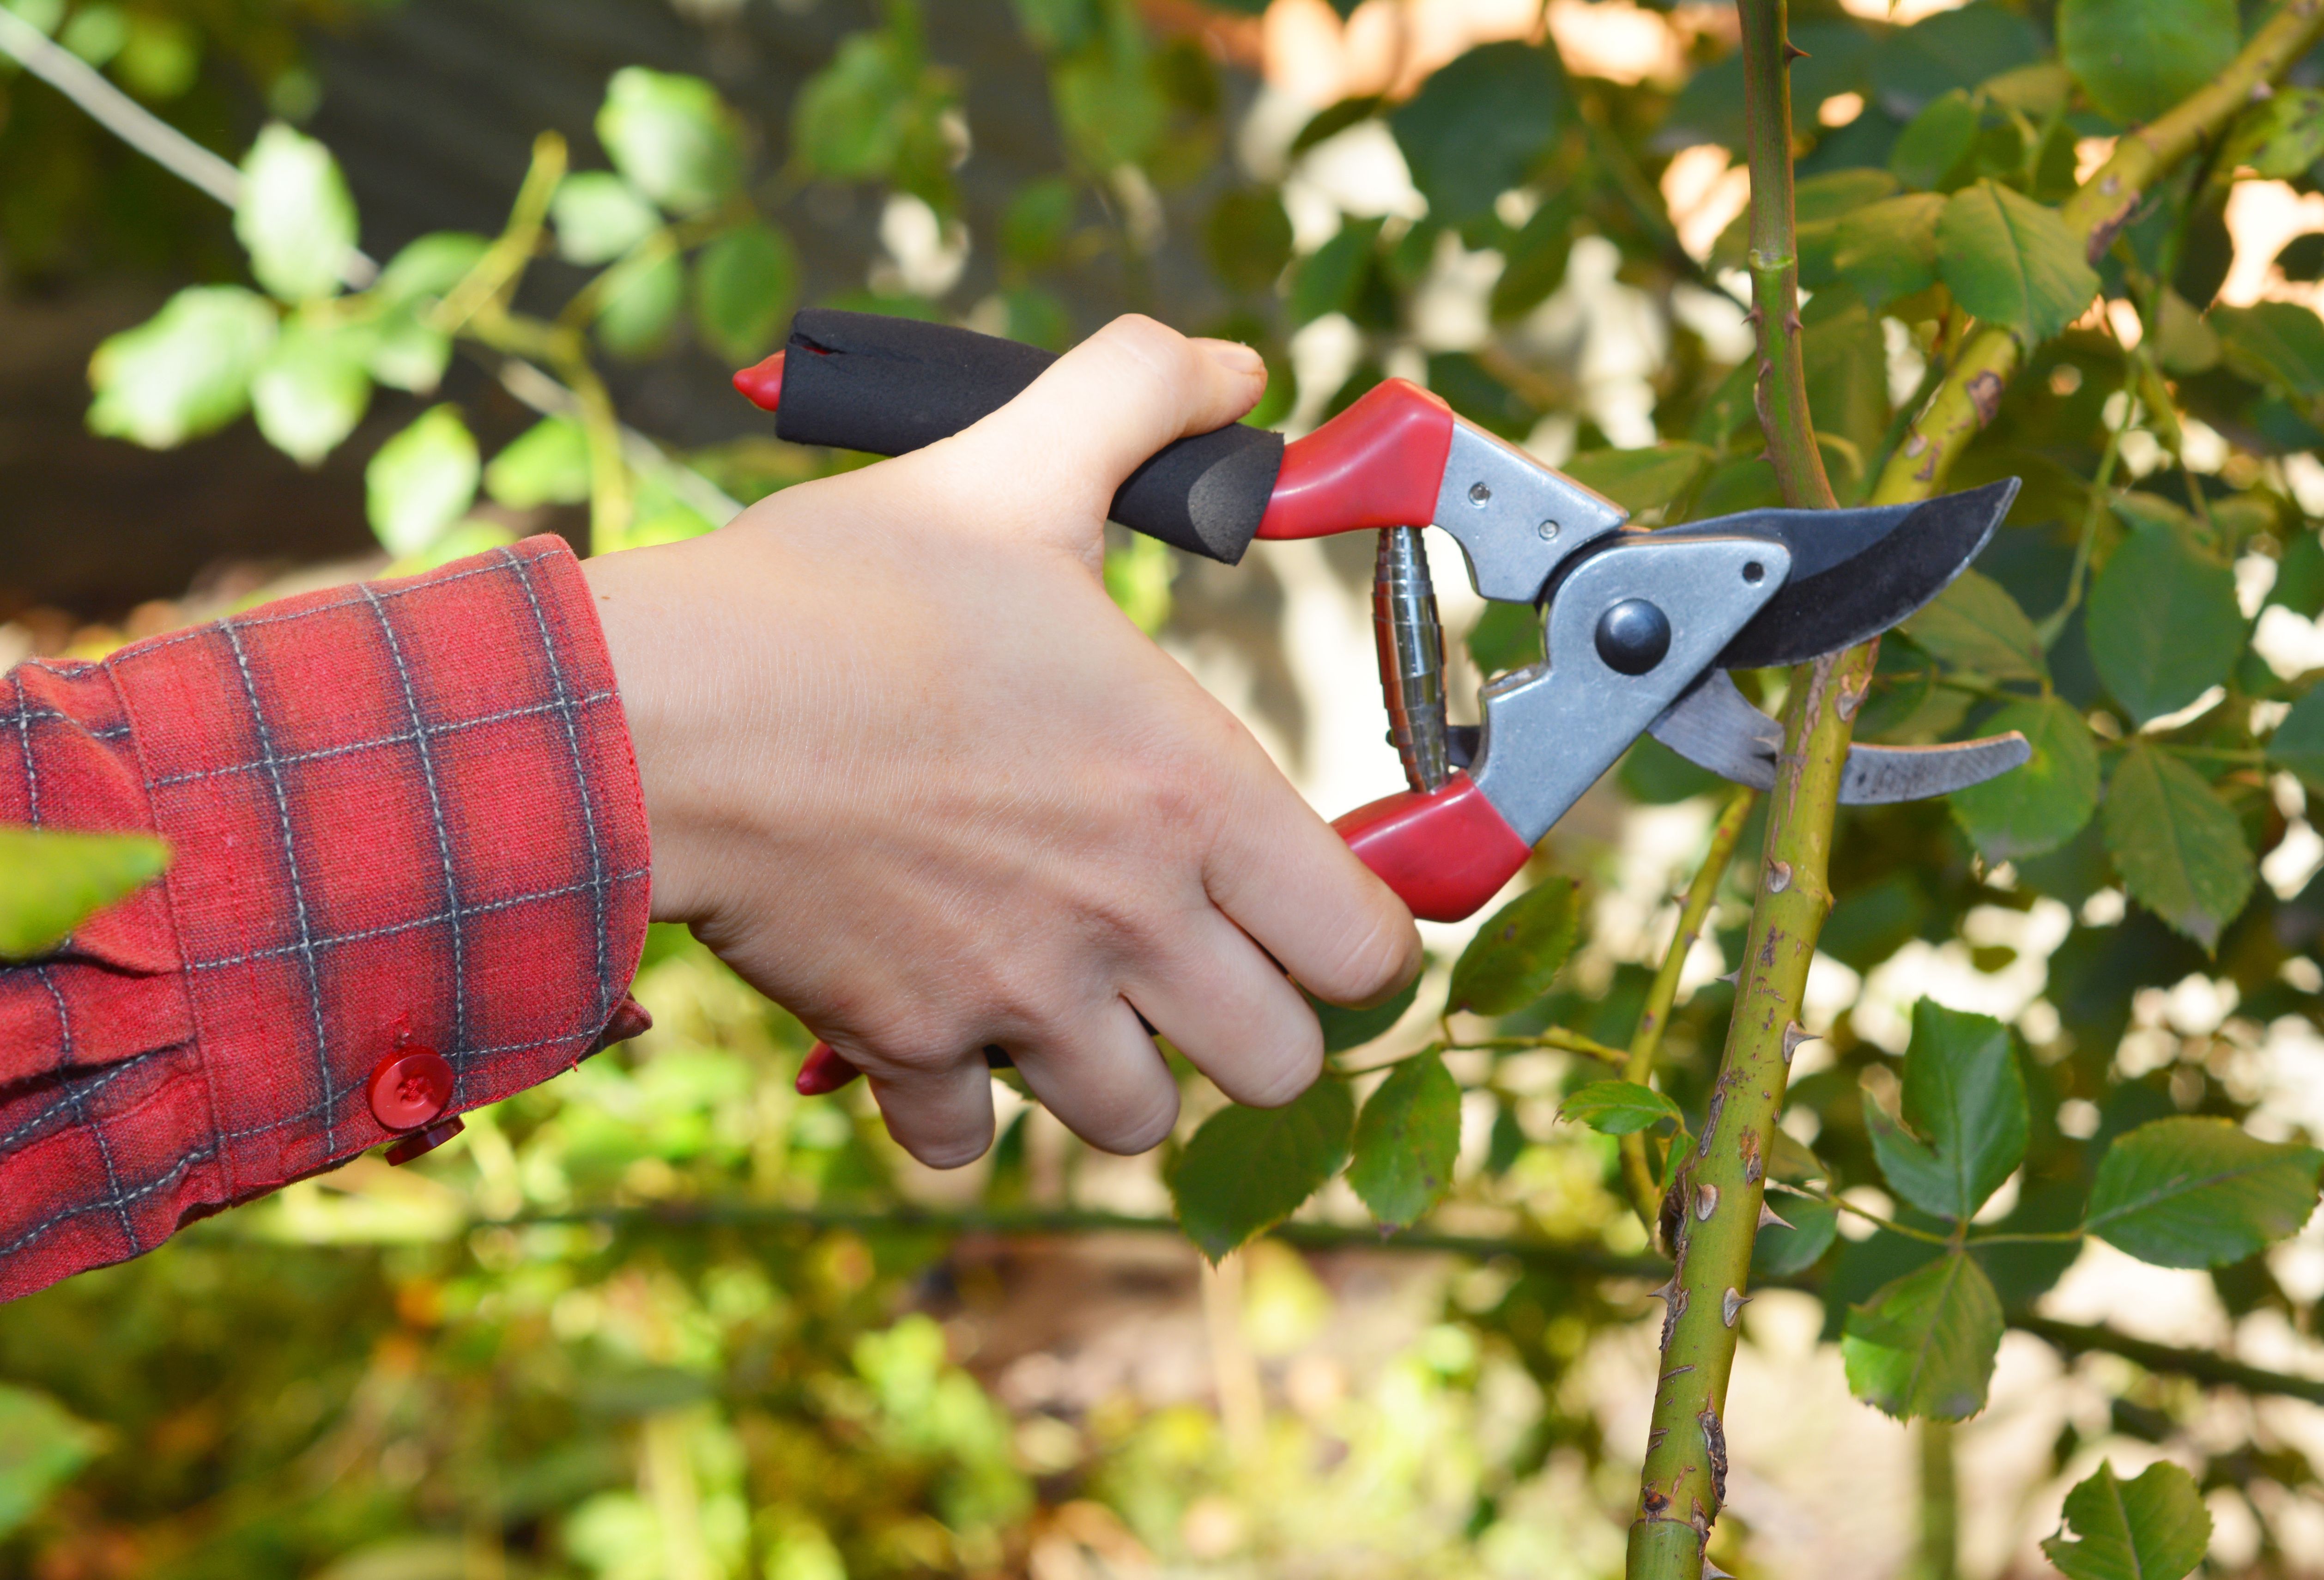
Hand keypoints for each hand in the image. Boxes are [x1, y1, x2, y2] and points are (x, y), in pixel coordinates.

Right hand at [581, 315, 1421, 1166]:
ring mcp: (1021, 998)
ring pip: (1139, 1122)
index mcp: (1190, 794)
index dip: (1358, 939)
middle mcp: (1131, 920)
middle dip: (1248, 1023)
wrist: (669, 709)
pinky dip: (961, 1105)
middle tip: (1189, 957)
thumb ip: (1138, 400)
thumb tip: (1233, 367)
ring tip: (1067, 990)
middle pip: (1281, 1066)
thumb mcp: (1009, 468)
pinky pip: (971, 1143)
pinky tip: (939, 1021)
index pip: (1370, 952)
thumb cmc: (845, 597)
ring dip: (1116, 1072)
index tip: (1307, 907)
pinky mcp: (909, 1046)